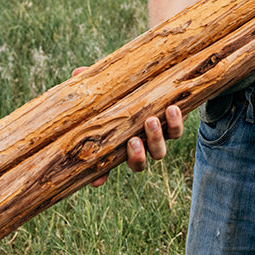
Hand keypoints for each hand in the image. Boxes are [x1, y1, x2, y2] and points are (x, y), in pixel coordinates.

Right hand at [72, 67, 184, 186]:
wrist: (165, 84)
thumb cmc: (128, 89)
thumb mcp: (111, 88)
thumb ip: (96, 84)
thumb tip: (77, 73)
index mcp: (119, 142)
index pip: (107, 165)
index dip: (101, 176)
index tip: (95, 181)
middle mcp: (139, 145)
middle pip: (138, 164)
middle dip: (136, 156)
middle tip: (132, 141)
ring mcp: (157, 138)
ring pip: (158, 152)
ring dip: (155, 139)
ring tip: (151, 120)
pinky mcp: (174, 126)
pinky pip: (176, 132)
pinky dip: (175, 122)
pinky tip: (172, 108)